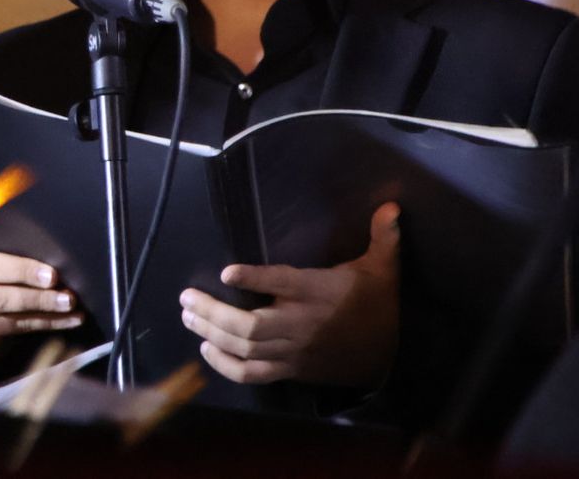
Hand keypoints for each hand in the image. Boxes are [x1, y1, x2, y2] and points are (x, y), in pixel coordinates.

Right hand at [0, 227, 82, 360]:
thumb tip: (52, 234)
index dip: (13, 253)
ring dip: (40, 302)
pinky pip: (18, 324)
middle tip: (54, 278)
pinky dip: (48, 322)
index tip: (44, 258)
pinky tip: (72, 319)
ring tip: (69, 301)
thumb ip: (10, 240)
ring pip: (3, 302)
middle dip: (24, 273)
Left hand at [179, 202, 401, 387]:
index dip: (255, 279)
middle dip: (214, 313)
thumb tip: (392, 206)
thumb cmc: (377, 305)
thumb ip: (383, 237)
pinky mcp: (290, 370)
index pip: (283, 284)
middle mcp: (301, 324)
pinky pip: (253, 374)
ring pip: (247, 349)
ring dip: (212, 334)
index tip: (227, 272)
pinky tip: (207, 351)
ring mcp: (293, 351)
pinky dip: (227, 366)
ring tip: (188, 317)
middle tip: (186, 298)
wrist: (388, 358)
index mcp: (318, 294)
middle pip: (251, 326)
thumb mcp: (384, 269)